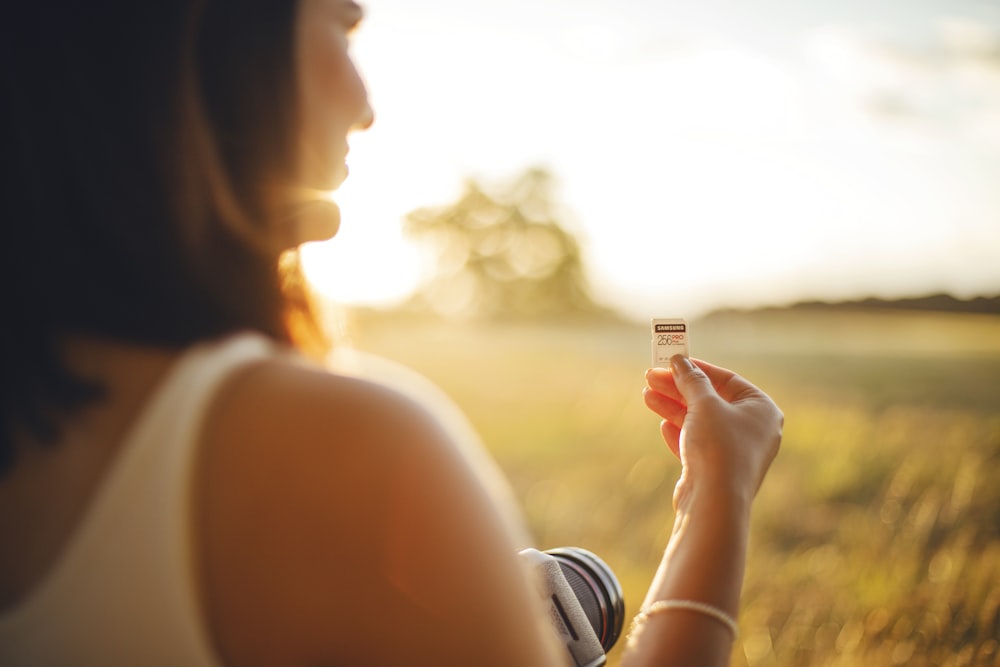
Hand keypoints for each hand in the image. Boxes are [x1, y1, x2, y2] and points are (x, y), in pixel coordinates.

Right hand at [643, 356, 781, 509]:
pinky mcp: (716, 470)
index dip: (698, 369)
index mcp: (762, 410)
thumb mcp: (704, 403)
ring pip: (700, 422)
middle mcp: (753, 430)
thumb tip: (679, 360)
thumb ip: (691, 379)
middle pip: (711, 400)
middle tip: (651, 376)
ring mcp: (735, 451)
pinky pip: (697, 444)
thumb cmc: (718, 446)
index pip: (728, 380)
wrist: (715, 502)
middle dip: (679, 388)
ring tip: (647, 395)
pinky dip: (680, 432)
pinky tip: (663, 425)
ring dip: (673, 407)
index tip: (673, 361)